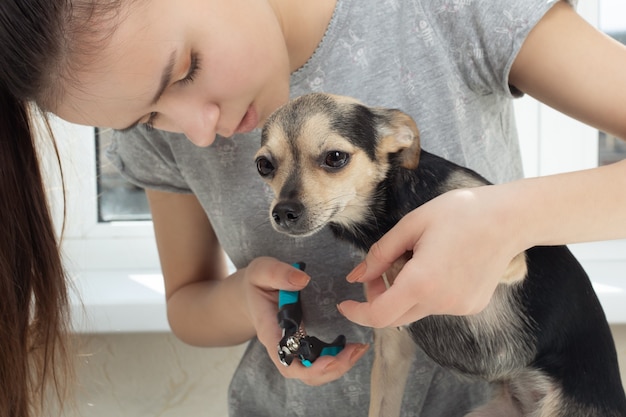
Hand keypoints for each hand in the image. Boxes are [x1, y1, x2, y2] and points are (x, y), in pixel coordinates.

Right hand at [242, 257, 368, 385]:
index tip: (330, 360)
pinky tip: (354, 344)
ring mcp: (296, 347)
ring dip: (339, 365)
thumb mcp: (262, 271)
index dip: (309, 367)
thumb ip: (278, 273)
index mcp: (271, 331)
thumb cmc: (258, 282)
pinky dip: (339, 357)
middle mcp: (284, 346)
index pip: (286, 360)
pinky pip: (322, 359)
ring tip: (360, 349)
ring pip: (316, 371)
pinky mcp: (306, 343)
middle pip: (305, 373)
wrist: (254, 291)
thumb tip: (303, 280)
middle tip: (356, 350)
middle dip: (332, 368)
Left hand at [338, 186, 523, 327]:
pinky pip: (437, 306)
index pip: (379, 315)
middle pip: (395, 316)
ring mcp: (459, 308)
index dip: (357, 313)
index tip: (345, 303)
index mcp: (422, 282)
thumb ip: (380, 253)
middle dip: (378, 299)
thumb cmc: (460, 213)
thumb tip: (358, 276)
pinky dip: (426, 292)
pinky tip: (438, 264)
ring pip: (416, 310)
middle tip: (378, 270)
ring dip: (403, 293)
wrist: (509, 218)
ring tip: (414, 258)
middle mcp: (441, 303)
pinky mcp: (471, 306)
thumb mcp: (411, 225)